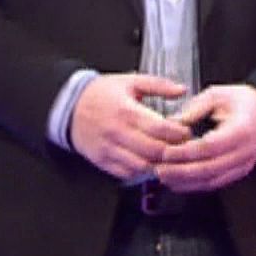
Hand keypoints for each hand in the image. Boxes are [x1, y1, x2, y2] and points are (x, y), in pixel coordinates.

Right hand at [68, 73, 192, 181]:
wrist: (69, 106)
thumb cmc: (100, 94)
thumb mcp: (130, 81)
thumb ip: (158, 85)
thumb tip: (181, 89)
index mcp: (126, 111)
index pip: (160, 128)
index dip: (178, 133)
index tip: (186, 132)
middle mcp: (117, 132)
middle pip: (154, 151)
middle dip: (173, 151)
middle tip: (181, 147)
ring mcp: (109, 149)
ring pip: (142, 166)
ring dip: (158, 164)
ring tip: (166, 157)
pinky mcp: (102, 161)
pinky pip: (127, 174)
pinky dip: (141, 172)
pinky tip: (148, 162)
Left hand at [153, 84, 255, 193]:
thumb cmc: (243, 101)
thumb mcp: (218, 95)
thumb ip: (195, 108)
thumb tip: (171, 123)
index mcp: (241, 130)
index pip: (210, 146)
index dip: (186, 152)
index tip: (166, 152)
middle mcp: (245, 152)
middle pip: (209, 168)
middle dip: (181, 171)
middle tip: (159, 169)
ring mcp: (243, 165)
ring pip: (211, 180)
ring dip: (186, 182)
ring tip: (164, 177)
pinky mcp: (239, 172)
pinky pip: (216, 183)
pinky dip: (195, 185)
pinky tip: (179, 183)